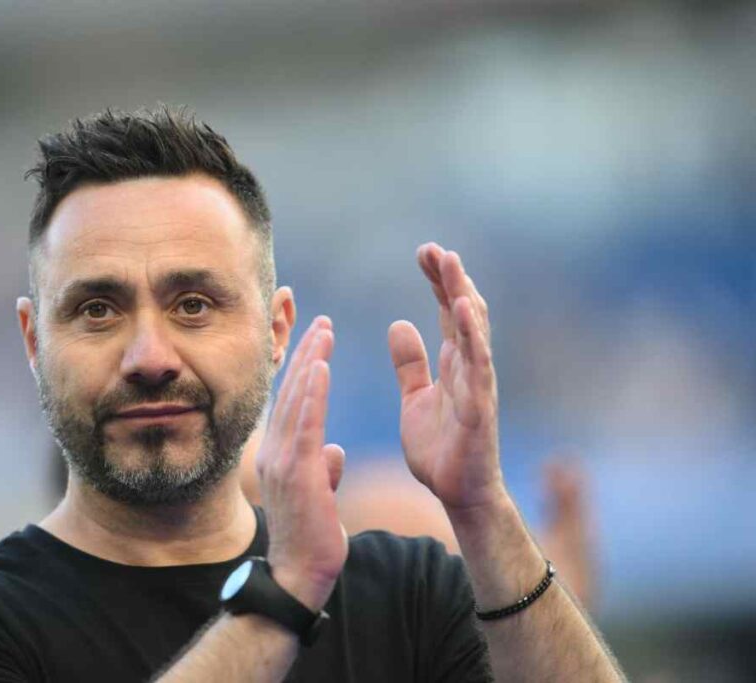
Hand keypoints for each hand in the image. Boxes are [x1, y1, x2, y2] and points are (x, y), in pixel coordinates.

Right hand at [256, 316, 346, 611]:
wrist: (299, 575)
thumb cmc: (311, 539)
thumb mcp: (319, 495)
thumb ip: (323, 469)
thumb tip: (334, 452)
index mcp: (280, 456)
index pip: (293, 403)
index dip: (304, 369)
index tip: (318, 341)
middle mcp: (275, 452)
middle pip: (291, 393)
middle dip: (307, 354)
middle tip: (322, 322)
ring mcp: (282, 460)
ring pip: (297, 400)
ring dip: (310, 362)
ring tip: (323, 331)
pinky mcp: (296, 471)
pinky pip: (304, 422)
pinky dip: (311, 391)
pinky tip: (319, 365)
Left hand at [388, 243, 504, 511]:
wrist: (457, 493)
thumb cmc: (440, 448)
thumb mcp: (414, 398)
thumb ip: (410, 363)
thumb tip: (399, 323)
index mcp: (452, 364)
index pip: (447, 312)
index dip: (437, 282)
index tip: (424, 253)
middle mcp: (469, 367)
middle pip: (462, 312)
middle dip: (450, 278)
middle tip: (434, 248)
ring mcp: (478, 384)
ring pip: (474, 330)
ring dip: (462, 294)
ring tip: (451, 262)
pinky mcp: (480, 406)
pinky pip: (478, 365)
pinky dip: (473, 334)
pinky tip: (463, 308)